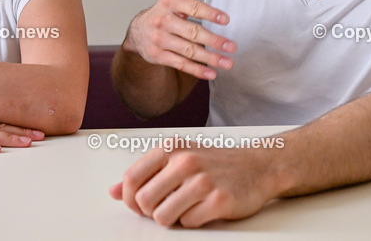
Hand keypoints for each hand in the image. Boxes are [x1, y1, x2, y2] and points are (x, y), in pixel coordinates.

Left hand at [108, 146, 276, 226]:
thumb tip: (113, 192)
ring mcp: (202, 180)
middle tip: (165, 208)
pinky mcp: (219, 200)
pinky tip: (203, 209)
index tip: (139, 206)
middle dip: (151, 212)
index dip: (130, 198)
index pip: (131, 178)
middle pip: (144, 201)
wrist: (257, 165)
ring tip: (185, 209)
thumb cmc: (214, 162)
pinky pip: (188, 223)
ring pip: (163, 216)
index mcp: (170, 148)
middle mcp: (184, 161)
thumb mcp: (177, 158)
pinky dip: (193, 222)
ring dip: (172, 219)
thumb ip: (145, 173)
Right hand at [123, 0, 235, 79]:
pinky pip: (180, 64)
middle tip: (232, 46)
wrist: (137, 32)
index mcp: (169, 3)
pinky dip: (197, 70)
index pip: (192, 7)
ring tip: (228, 63)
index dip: (209, 13)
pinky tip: (212, 73)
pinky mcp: (159, 56)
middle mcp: (163, 21)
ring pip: (188, 51)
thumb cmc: (164, 12)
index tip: (226, 19)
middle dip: (214, 41)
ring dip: (210, 58)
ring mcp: (160, 40)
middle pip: (192, 32)